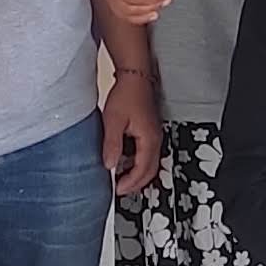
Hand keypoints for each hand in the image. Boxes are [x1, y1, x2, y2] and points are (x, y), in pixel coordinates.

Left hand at [100, 71, 163, 196]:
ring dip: (137, 174)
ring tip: (121, 178)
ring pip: (150, 164)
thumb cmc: (127, 94)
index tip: (117, 189)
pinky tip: (125, 162)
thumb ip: (112, 144)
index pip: (142, 170)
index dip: (130, 183)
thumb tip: (110, 164)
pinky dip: (138, 164)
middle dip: (136, 183)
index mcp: (149, 139)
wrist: (135, 77)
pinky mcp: (150, 132)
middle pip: (150, 171)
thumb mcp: (113, 120)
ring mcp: (155, 136)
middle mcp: (155, 140)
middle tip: (120, 188)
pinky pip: (148, 154)